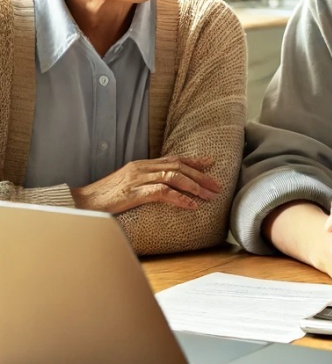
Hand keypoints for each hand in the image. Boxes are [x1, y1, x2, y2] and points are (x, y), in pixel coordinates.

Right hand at [70, 156, 220, 213]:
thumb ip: (145, 181)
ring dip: (195, 187)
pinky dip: (180, 198)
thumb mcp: (127, 184)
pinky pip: (162, 192)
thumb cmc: (104, 197)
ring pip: (174, 177)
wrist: (81, 203)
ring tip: (209, 196)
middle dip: (201, 176)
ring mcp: (138, 178)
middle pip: (179, 166)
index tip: (211, 163)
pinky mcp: (134, 192)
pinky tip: (191, 205)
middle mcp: (142, 167)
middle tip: (217, 185)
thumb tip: (164, 187)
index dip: (194, 161)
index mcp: (142, 164)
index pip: (173, 158)